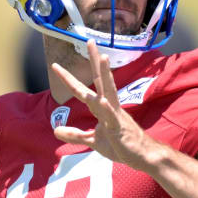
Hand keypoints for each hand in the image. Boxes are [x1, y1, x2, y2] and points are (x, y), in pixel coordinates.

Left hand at [52, 39, 158, 170]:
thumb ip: (75, 134)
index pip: (83, 88)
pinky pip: (112, 116)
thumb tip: (55, 130)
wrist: (142, 157)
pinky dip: (106, 108)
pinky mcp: (119, 127)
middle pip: (100, 79)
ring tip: (104, 58)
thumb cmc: (120, 145)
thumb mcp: (93, 140)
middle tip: (90, 40)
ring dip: (107, 75)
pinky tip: (102, 100)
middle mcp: (109, 104)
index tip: (56, 65)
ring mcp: (115, 114)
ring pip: (109, 91)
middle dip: (95, 60)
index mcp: (102, 106)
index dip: (69, 78)